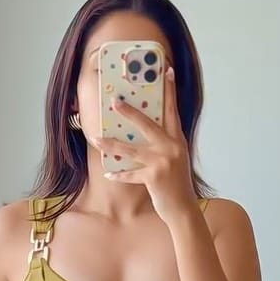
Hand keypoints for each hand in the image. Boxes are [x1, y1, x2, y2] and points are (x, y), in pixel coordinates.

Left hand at [92, 68, 196, 223]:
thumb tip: (142, 130)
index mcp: (177, 140)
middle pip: (148, 124)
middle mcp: (172, 147)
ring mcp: (163, 162)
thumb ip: (163, 143)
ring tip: (96, 138)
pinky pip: (130, 173)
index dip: (170, 91)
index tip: (166, 71)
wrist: (183, 209)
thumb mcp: (174, 158)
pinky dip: (119, 174)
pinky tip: (108, 173)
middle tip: (114, 101)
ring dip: (111, 144)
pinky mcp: (154, 177)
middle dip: (129, 112)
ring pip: (131, 149)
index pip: (173, 110)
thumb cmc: (175, 183)